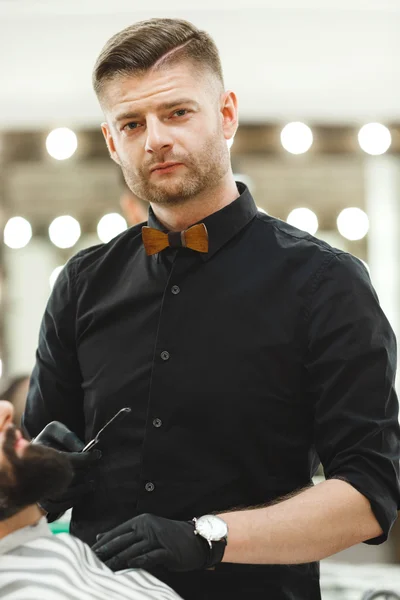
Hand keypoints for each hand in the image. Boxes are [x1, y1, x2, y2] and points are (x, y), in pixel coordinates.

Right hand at [33, 421, 100, 516]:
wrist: (28, 451)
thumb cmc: (48, 438)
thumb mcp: (55, 430)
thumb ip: (68, 436)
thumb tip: (82, 449)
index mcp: (44, 454)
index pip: (70, 459)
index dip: (87, 458)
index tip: (97, 455)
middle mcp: (39, 473)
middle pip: (67, 478)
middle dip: (84, 474)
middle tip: (97, 470)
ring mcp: (38, 487)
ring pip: (61, 496)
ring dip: (79, 490)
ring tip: (91, 484)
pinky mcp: (40, 498)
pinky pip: (54, 507)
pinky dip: (69, 503)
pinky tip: (80, 496)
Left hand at [92, 513, 211, 571]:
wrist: (196, 539)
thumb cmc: (169, 538)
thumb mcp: (146, 531)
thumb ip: (125, 534)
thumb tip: (100, 537)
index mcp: (141, 521)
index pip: (117, 532)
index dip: (103, 543)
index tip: (90, 553)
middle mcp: (148, 527)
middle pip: (123, 541)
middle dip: (106, 553)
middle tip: (93, 563)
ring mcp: (158, 538)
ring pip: (133, 550)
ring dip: (118, 561)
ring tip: (105, 570)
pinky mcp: (168, 551)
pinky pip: (151, 556)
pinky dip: (139, 561)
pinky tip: (130, 566)